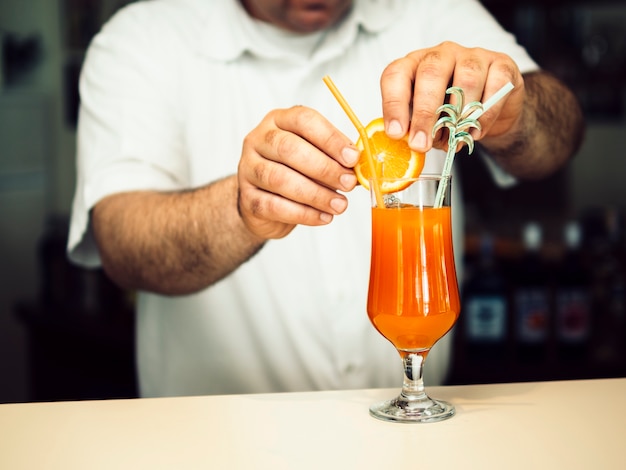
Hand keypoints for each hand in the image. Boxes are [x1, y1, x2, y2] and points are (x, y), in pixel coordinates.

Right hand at [237, 106, 359, 239]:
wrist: (265, 202)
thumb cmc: (295, 173)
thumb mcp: (316, 156)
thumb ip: (335, 157)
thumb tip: (358, 166)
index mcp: (279, 121)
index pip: (303, 120)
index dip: (330, 139)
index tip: (352, 158)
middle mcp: (259, 140)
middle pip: (289, 149)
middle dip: (324, 168)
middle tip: (348, 183)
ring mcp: (248, 168)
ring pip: (280, 179)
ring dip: (315, 194)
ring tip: (339, 204)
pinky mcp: (247, 198)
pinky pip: (274, 206)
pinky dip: (303, 214)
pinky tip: (323, 217)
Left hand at [379, 41, 524, 151]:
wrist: (488, 114)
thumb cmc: (449, 115)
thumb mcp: (426, 121)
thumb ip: (414, 127)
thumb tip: (407, 143)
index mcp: (414, 65)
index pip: (396, 74)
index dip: (393, 103)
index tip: (396, 133)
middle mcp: (441, 54)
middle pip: (430, 75)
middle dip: (424, 114)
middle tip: (422, 144)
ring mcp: (473, 56)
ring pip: (466, 80)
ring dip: (459, 117)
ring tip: (454, 140)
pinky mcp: (501, 64)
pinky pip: (495, 85)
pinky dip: (485, 114)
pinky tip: (476, 132)